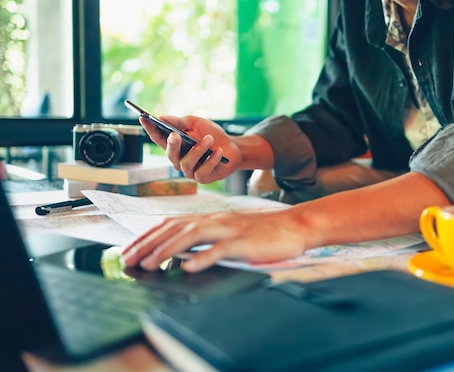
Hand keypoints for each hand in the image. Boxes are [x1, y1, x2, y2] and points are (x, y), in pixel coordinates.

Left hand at [120, 209, 307, 271]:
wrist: (295, 225)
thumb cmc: (263, 232)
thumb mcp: (231, 231)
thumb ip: (208, 238)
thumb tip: (181, 253)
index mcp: (211, 218)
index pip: (172, 223)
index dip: (148, 236)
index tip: (129, 249)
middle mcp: (216, 220)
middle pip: (175, 228)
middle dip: (148, 243)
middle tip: (127, 259)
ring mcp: (230, 230)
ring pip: (192, 235)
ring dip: (167, 249)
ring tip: (149, 264)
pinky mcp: (244, 242)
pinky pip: (220, 249)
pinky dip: (202, 257)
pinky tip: (188, 267)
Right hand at [140, 115, 242, 182]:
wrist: (232, 147)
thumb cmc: (211, 134)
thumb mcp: (195, 123)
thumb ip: (179, 122)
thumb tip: (161, 117)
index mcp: (174, 145)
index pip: (158, 138)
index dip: (149, 129)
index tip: (143, 118)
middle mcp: (179, 159)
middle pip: (170, 154)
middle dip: (172, 144)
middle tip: (174, 135)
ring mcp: (190, 170)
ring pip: (187, 163)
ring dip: (198, 150)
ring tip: (209, 139)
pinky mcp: (202, 177)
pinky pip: (203, 171)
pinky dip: (211, 160)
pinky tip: (218, 151)